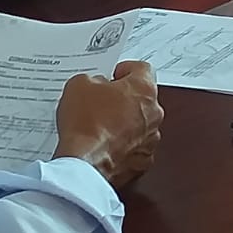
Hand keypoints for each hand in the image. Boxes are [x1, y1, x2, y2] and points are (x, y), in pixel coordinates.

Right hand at [53, 62, 163, 189]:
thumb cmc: (86, 124)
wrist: (85, 163)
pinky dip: (122, 146)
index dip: (124, 70)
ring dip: (124, 123)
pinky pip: (135, 148)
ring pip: (140, 124)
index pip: (142, 69)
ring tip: (99, 126)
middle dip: (122, 98)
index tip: (113, 75)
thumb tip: (96, 85)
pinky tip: (103, 145)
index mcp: (143, 88)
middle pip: (142, 98)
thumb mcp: (79, 85)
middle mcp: (154, 113)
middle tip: (100, 101)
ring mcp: (151, 139)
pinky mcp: (143, 161)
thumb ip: (93, 79)